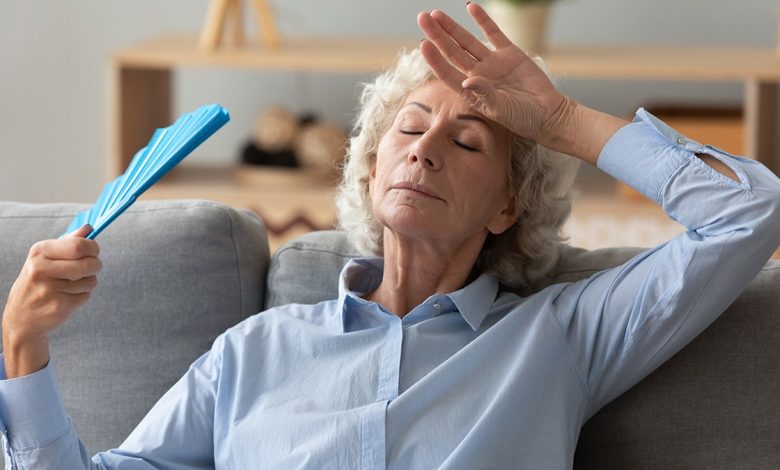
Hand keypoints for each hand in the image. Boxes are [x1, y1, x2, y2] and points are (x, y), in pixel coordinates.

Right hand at [2, 224, 101, 377]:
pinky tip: (67, 297)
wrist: (20, 317)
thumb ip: (68, 242)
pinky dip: (82, 296)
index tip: (94, 251)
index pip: (78, 246)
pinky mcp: (58, 306)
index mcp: (39, 252)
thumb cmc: (38, 281)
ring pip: (91, 281)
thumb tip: (89, 228)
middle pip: (89, 263)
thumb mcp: (45, 257)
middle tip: (92, 267)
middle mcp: (41, 269)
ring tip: (72, 285)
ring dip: (88, 282)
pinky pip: (86, 296)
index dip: (93, 248)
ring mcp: (49, 289)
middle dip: (96, 265)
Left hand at [418, 4, 573, 144]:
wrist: (548, 113)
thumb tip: (467, 81)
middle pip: (452, 52)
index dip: (435, 59)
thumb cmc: (523, 118)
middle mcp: (477, 75)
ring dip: (452, 27)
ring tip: (435, 14)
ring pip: (467, 41)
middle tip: (422, 18)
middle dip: (437, 35)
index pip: (447, 72)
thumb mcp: (502, 110)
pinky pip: (493, 33)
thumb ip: (485, 95)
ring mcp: (492, 63)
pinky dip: (483, 20)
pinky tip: (470, 7)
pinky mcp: (509, 54)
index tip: (423, 44)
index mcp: (471, 92)